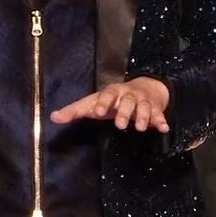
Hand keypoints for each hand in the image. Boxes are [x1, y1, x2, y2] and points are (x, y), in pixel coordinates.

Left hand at [49, 77, 170, 132]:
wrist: (144, 88)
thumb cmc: (113, 100)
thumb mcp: (94, 103)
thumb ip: (75, 111)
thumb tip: (53, 117)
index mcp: (112, 93)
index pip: (107, 95)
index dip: (102, 102)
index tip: (97, 112)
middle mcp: (128, 95)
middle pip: (126, 102)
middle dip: (124, 112)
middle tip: (120, 125)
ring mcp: (142, 101)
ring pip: (144, 107)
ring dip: (143, 117)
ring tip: (140, 128)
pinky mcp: (155, 109)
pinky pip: (159, 114)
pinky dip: (161, 120)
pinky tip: (163, 128)